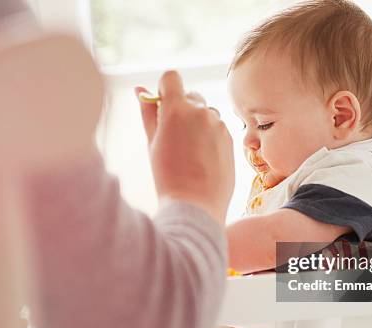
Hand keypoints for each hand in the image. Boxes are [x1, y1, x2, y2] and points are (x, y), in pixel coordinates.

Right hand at [136, 71, 234, 223]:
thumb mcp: (152, 143)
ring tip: (188, 152)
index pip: (171, 77)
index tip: (161, 106)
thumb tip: (140, 90)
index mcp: (177, 109)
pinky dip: (209, 137)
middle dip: (181, 108)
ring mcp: (219, 125)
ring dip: (197, 123)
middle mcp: (201, 112)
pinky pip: (217, 129)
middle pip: (190, 95)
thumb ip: (148, 113)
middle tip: (173, 136)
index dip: (164, 88)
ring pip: (205, 113)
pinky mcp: (231, 139)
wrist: (196, 206)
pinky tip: (202, 160)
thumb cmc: (168, 177)